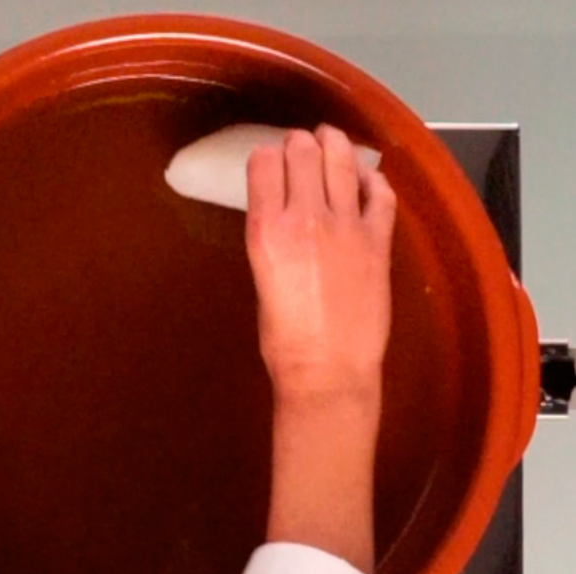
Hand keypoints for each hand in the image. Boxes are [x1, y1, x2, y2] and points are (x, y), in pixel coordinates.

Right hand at [245, 125, 396, 408]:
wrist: (328, 367)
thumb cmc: (283, 337)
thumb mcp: (262, 277)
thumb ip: (273, 240)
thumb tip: (283, 221)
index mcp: (266, 229)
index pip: (263, 165)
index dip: (265, 155)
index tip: (268, 158)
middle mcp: (305, 216)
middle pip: (302, 154)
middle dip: (299, 143)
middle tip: (300, 143)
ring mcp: (347, 224)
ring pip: (342, 163)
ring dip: (334, 144)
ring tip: (329, 137)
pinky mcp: (378, 239)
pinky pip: (379, 194)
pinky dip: (371, 178)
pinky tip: (366, 177)